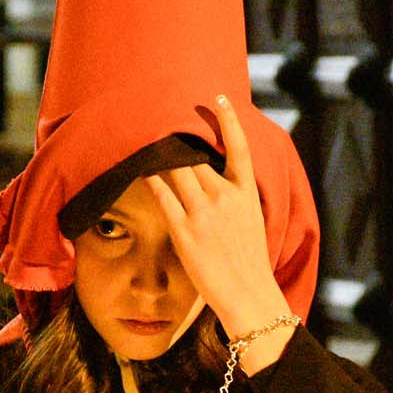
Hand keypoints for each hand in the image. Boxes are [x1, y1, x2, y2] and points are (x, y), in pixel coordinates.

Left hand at [145, 93, 293, 370]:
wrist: (249, 294)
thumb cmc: (248, 263)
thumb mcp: (251, 224)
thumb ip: (235, 201)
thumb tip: (216, 184)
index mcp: (246, 194)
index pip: (239, 148)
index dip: (229, 120)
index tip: (219, 98)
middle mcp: (225, 197)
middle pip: (197, 157)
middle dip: (179, 142)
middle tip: (161, 124)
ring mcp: (204, 212)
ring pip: (177, 170)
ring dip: (161, 156)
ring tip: (146, 142)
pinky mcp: (185, 230)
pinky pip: (162, 195)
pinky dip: (150, 179)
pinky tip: (140, 169)